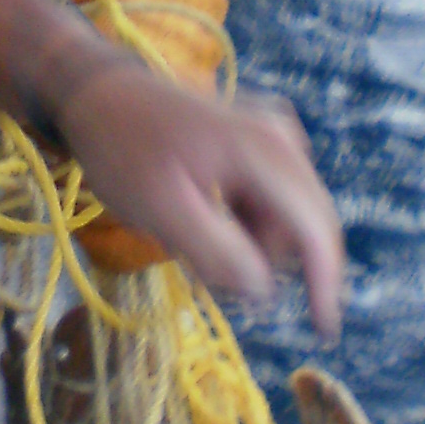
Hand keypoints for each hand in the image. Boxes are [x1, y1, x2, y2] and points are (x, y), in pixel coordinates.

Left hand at [48, 53, 346, 336]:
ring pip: (285, 217)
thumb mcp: (161, 211)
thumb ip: (215, 252)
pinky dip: (243, 224)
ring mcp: (274, 136)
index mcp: (264, 150)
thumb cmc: (122, 150)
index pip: (314, 228)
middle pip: (304, 225)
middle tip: (204, 269)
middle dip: (265, 261)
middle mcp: (282, 138)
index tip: (323, 330)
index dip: (324, 283)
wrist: (100, 93)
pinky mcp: (262, 143)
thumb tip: (262, 289)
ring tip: (190, 238)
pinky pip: (270, 201)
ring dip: (250, 244)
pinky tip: (203, 221)